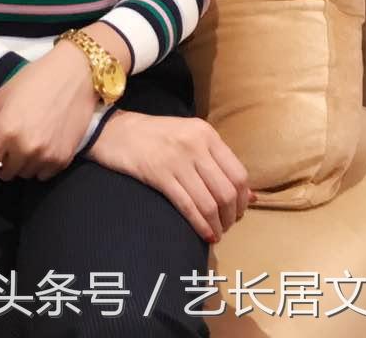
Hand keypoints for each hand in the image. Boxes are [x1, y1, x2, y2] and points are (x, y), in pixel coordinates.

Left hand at [0, 41, 98, 192]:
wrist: (75, 74)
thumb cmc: (34, 80)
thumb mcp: (0, 99)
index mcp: (5, 131)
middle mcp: (24, 149)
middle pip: (4, 173)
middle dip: (3, 159)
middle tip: (12, 136)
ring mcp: (46, 156)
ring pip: (24, 174)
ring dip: (22, 162)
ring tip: (30, 135)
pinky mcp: (63, 160)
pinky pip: (43, 175)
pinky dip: (40, 164)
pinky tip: (44, 142)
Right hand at [87, 111, 256, 242]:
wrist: (115, 131)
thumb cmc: (154, 136)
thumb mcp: (189, 137)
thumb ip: (217, 162)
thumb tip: (250, 196)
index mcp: (206, 133)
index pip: (238, 173)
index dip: (242, 200)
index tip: (237, 213)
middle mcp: (195, 144)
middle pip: (226, 191)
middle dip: (230, 216)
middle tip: (226, 226)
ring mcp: (177, 159)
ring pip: (209, 202)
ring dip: (217, 225)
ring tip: (215, 233)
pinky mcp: (159, 174)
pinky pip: (188, 206)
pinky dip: (200, 225)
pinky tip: (204, 234)